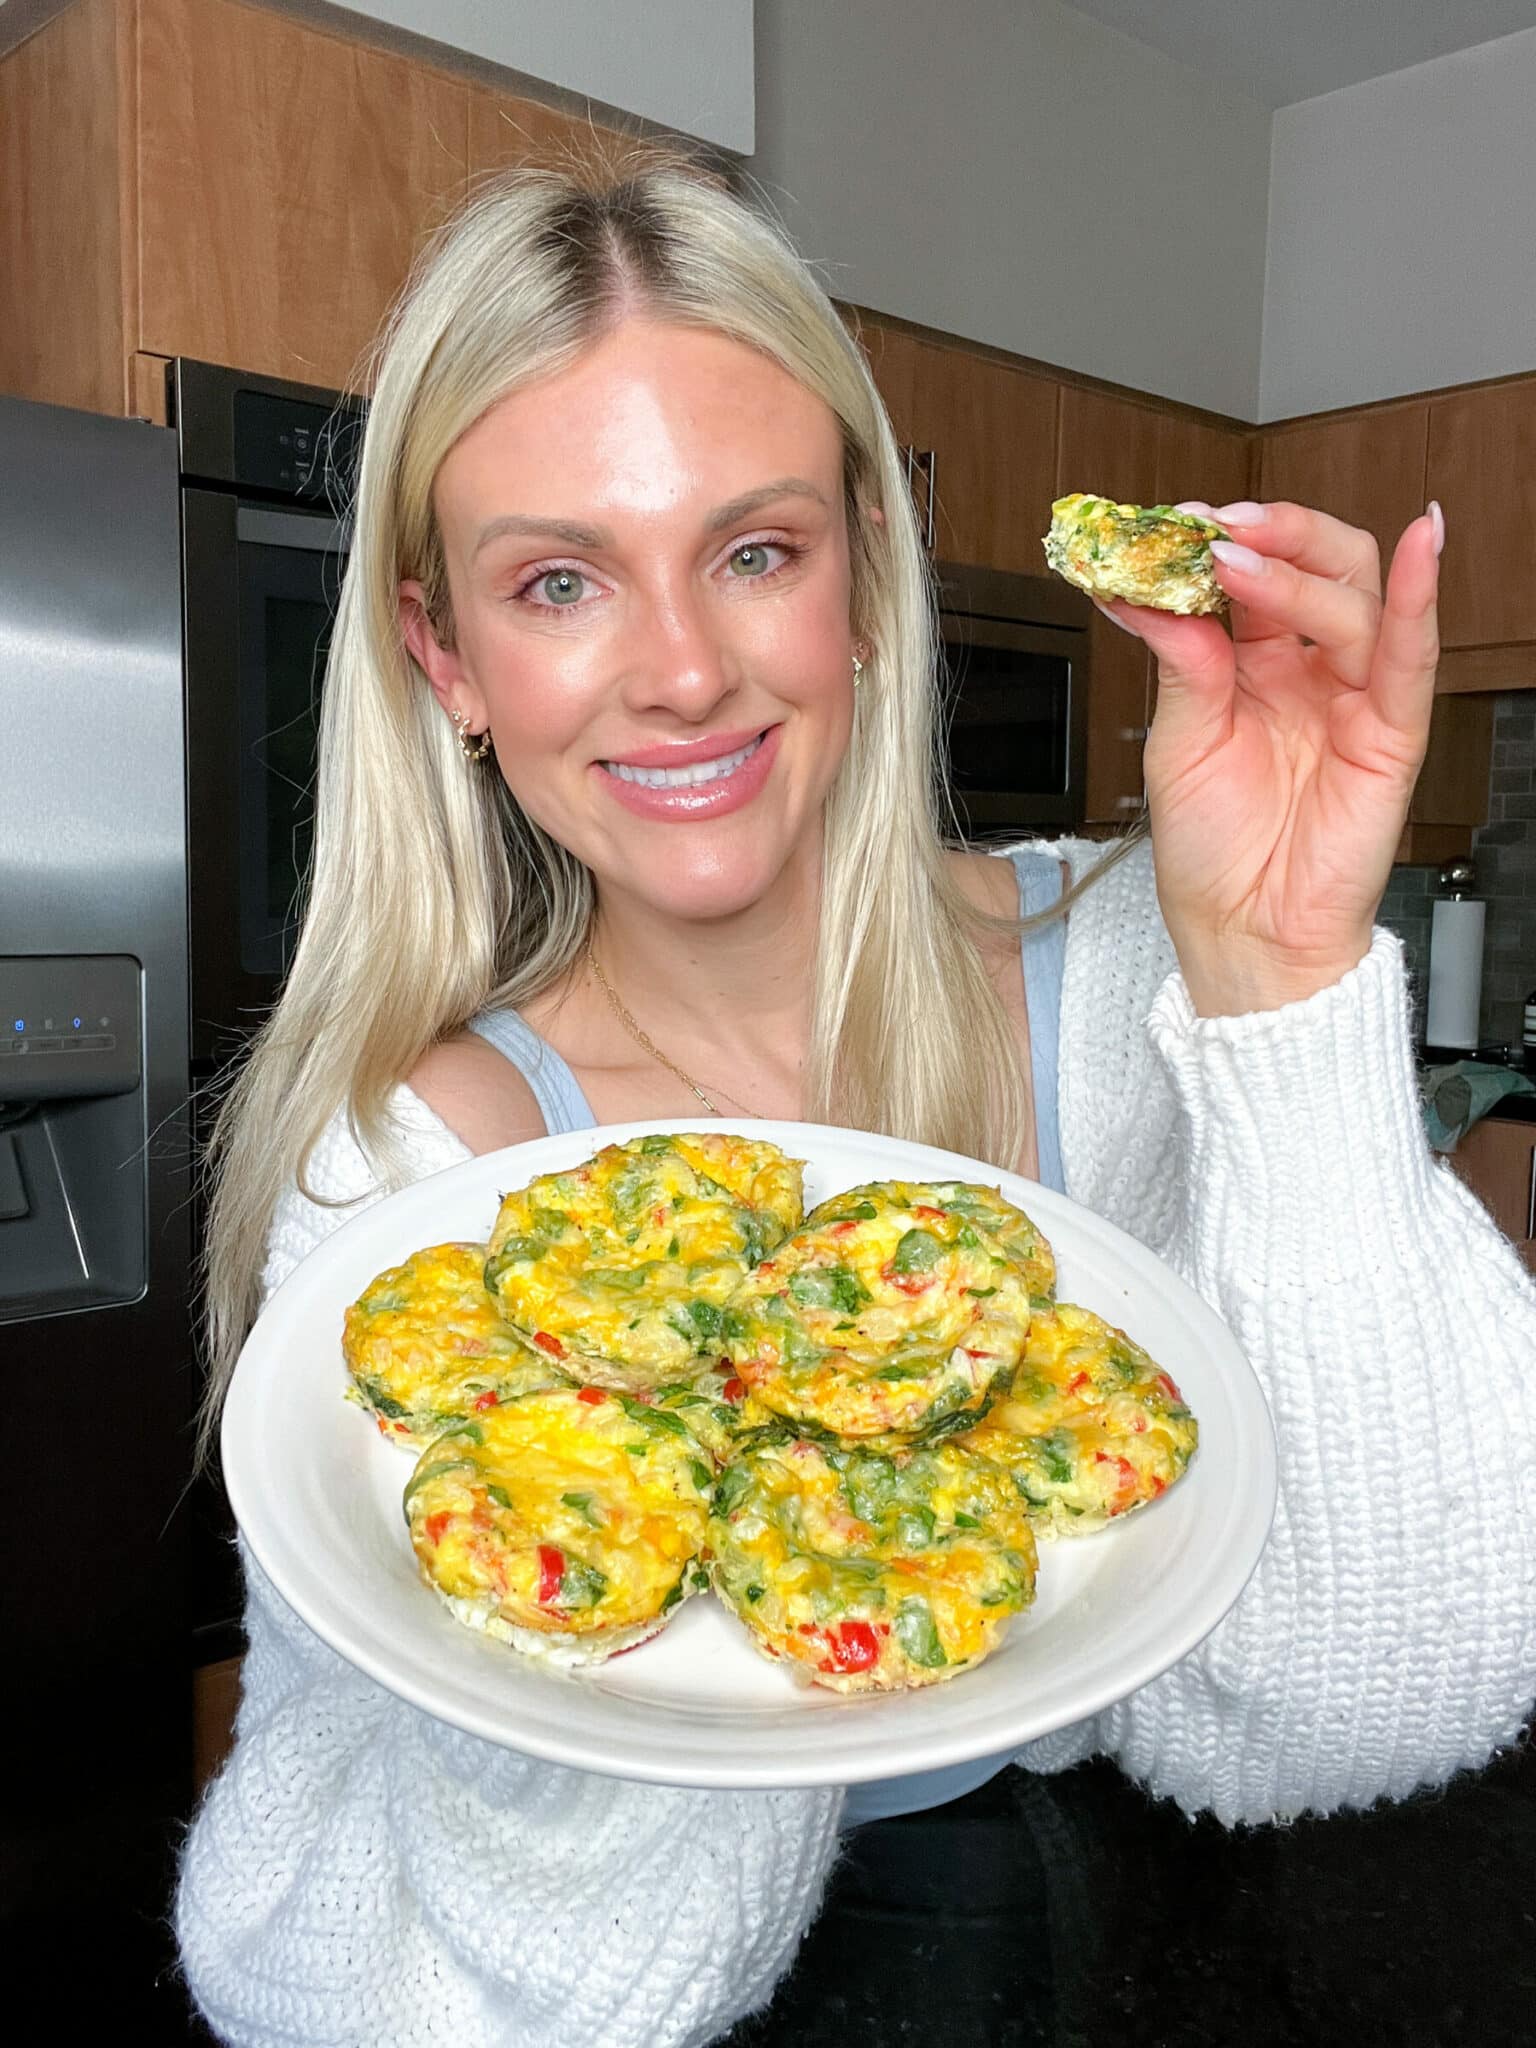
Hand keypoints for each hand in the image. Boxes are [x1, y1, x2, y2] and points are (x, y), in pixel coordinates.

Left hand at [1096, 498, 1442, 1016]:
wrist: (1242, 935)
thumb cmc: (1212, 853)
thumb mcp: (1176, 745)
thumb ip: (1178, 662)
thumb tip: (1145, 591)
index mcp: (1251, 666)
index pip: (1251, 578)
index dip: (1220, 542)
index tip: (1175, 522)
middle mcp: (1306, 671)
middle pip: (1316, 567)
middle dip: (1272, 534)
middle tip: (1219, 525)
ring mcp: (1352, 696)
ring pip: (1352, 599)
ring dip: (1298, 567)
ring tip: (1243, 557)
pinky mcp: (1391, 732)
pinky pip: (1412, 655)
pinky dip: (1420, 596)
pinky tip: (1420, 545)